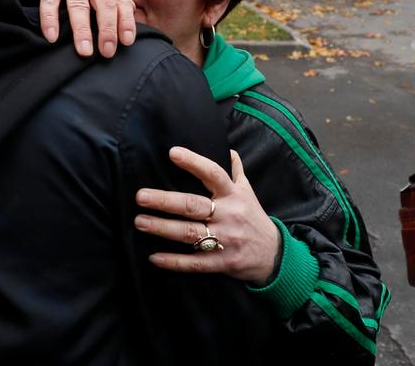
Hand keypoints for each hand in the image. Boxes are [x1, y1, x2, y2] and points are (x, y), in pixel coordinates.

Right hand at [0, 0, 135, 57]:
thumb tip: (131, 18)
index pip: (121, 1)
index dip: (126, 22)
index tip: (127, 42)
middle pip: (104, 3)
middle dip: (108, 29)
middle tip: (107, 53)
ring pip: (79, 4)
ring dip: (82, 30)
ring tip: (84, 52)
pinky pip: (49, 0)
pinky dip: (50, 19)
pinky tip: (51, 37)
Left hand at [134, 147, 282, 285]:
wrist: (274, 256)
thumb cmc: (254, 219)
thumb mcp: (248, 192)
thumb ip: (235, 171)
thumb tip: (227, 150)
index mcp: (233, 195)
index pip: (213, 174)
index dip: (193, 162)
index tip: (172, 153)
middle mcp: (228, 215)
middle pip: (193, 205)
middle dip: (165, 201)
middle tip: (141, 197)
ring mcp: (225, 240)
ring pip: (189, 233)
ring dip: (163, 228)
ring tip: (140, 222)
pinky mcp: (221, 263)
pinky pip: (194, 263)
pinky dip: (174, 261)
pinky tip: (155, 258)